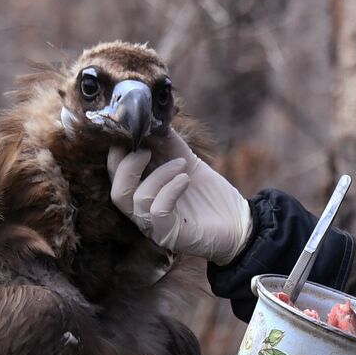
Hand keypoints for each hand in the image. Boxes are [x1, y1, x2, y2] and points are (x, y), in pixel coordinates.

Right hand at [106, 129, 252, 263]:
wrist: (239, 222)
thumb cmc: (210, 195)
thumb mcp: (188, 163)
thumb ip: (170, 145)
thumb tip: (157, 119)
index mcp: (142, 194)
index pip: (116, 177)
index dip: (117, 156)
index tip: (132, 135)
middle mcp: (143, 213)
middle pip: (117, 191)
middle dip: (129, 165)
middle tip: (148, 150)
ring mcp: (155, 227)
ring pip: (138, 198)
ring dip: (159, 174)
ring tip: (182, 164)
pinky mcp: (170, 235)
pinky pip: (158, 210)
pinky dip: (170, 189)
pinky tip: (186, 179)